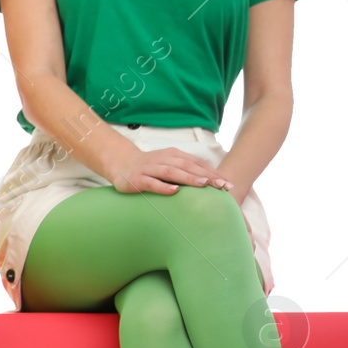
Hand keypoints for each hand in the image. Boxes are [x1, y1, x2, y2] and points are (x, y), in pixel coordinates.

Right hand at [107, 146, 233, 195]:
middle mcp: (164, 159)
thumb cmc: (149, 167)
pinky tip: (174, 191)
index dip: (213, 172)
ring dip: (189, 178)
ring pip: (172, 172)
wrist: (121, 163)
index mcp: (174, 155)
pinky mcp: (137, 179)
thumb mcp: (169, 164)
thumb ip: (185, 170)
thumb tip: (210, 181)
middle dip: (206, 175)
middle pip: (188, 166)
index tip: (227, 183)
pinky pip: (152, 183)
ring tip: (203, 184)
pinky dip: (163, 186)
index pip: (197, 163)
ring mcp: (150, 169)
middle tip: (221, 185)